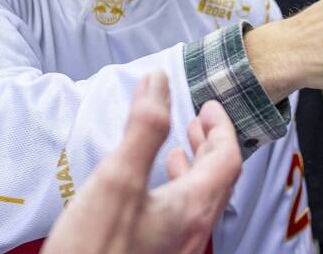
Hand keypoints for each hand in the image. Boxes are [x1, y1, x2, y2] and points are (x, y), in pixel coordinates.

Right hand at [43, 72, 241, 253]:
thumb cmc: (96, 249)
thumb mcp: (119, 178)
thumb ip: (143, 129)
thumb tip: (157, 84)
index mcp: (192, 207)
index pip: (226, 159)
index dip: (221, 128)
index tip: (209, 107)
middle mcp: (193, 230)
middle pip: (218, 181)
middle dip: (209, 146)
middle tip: (198, 122)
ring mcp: (178, 248)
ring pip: (199, 201)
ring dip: (193, 169)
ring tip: (177, 151)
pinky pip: (181, 217)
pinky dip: (175, 192)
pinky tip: (150, 192)